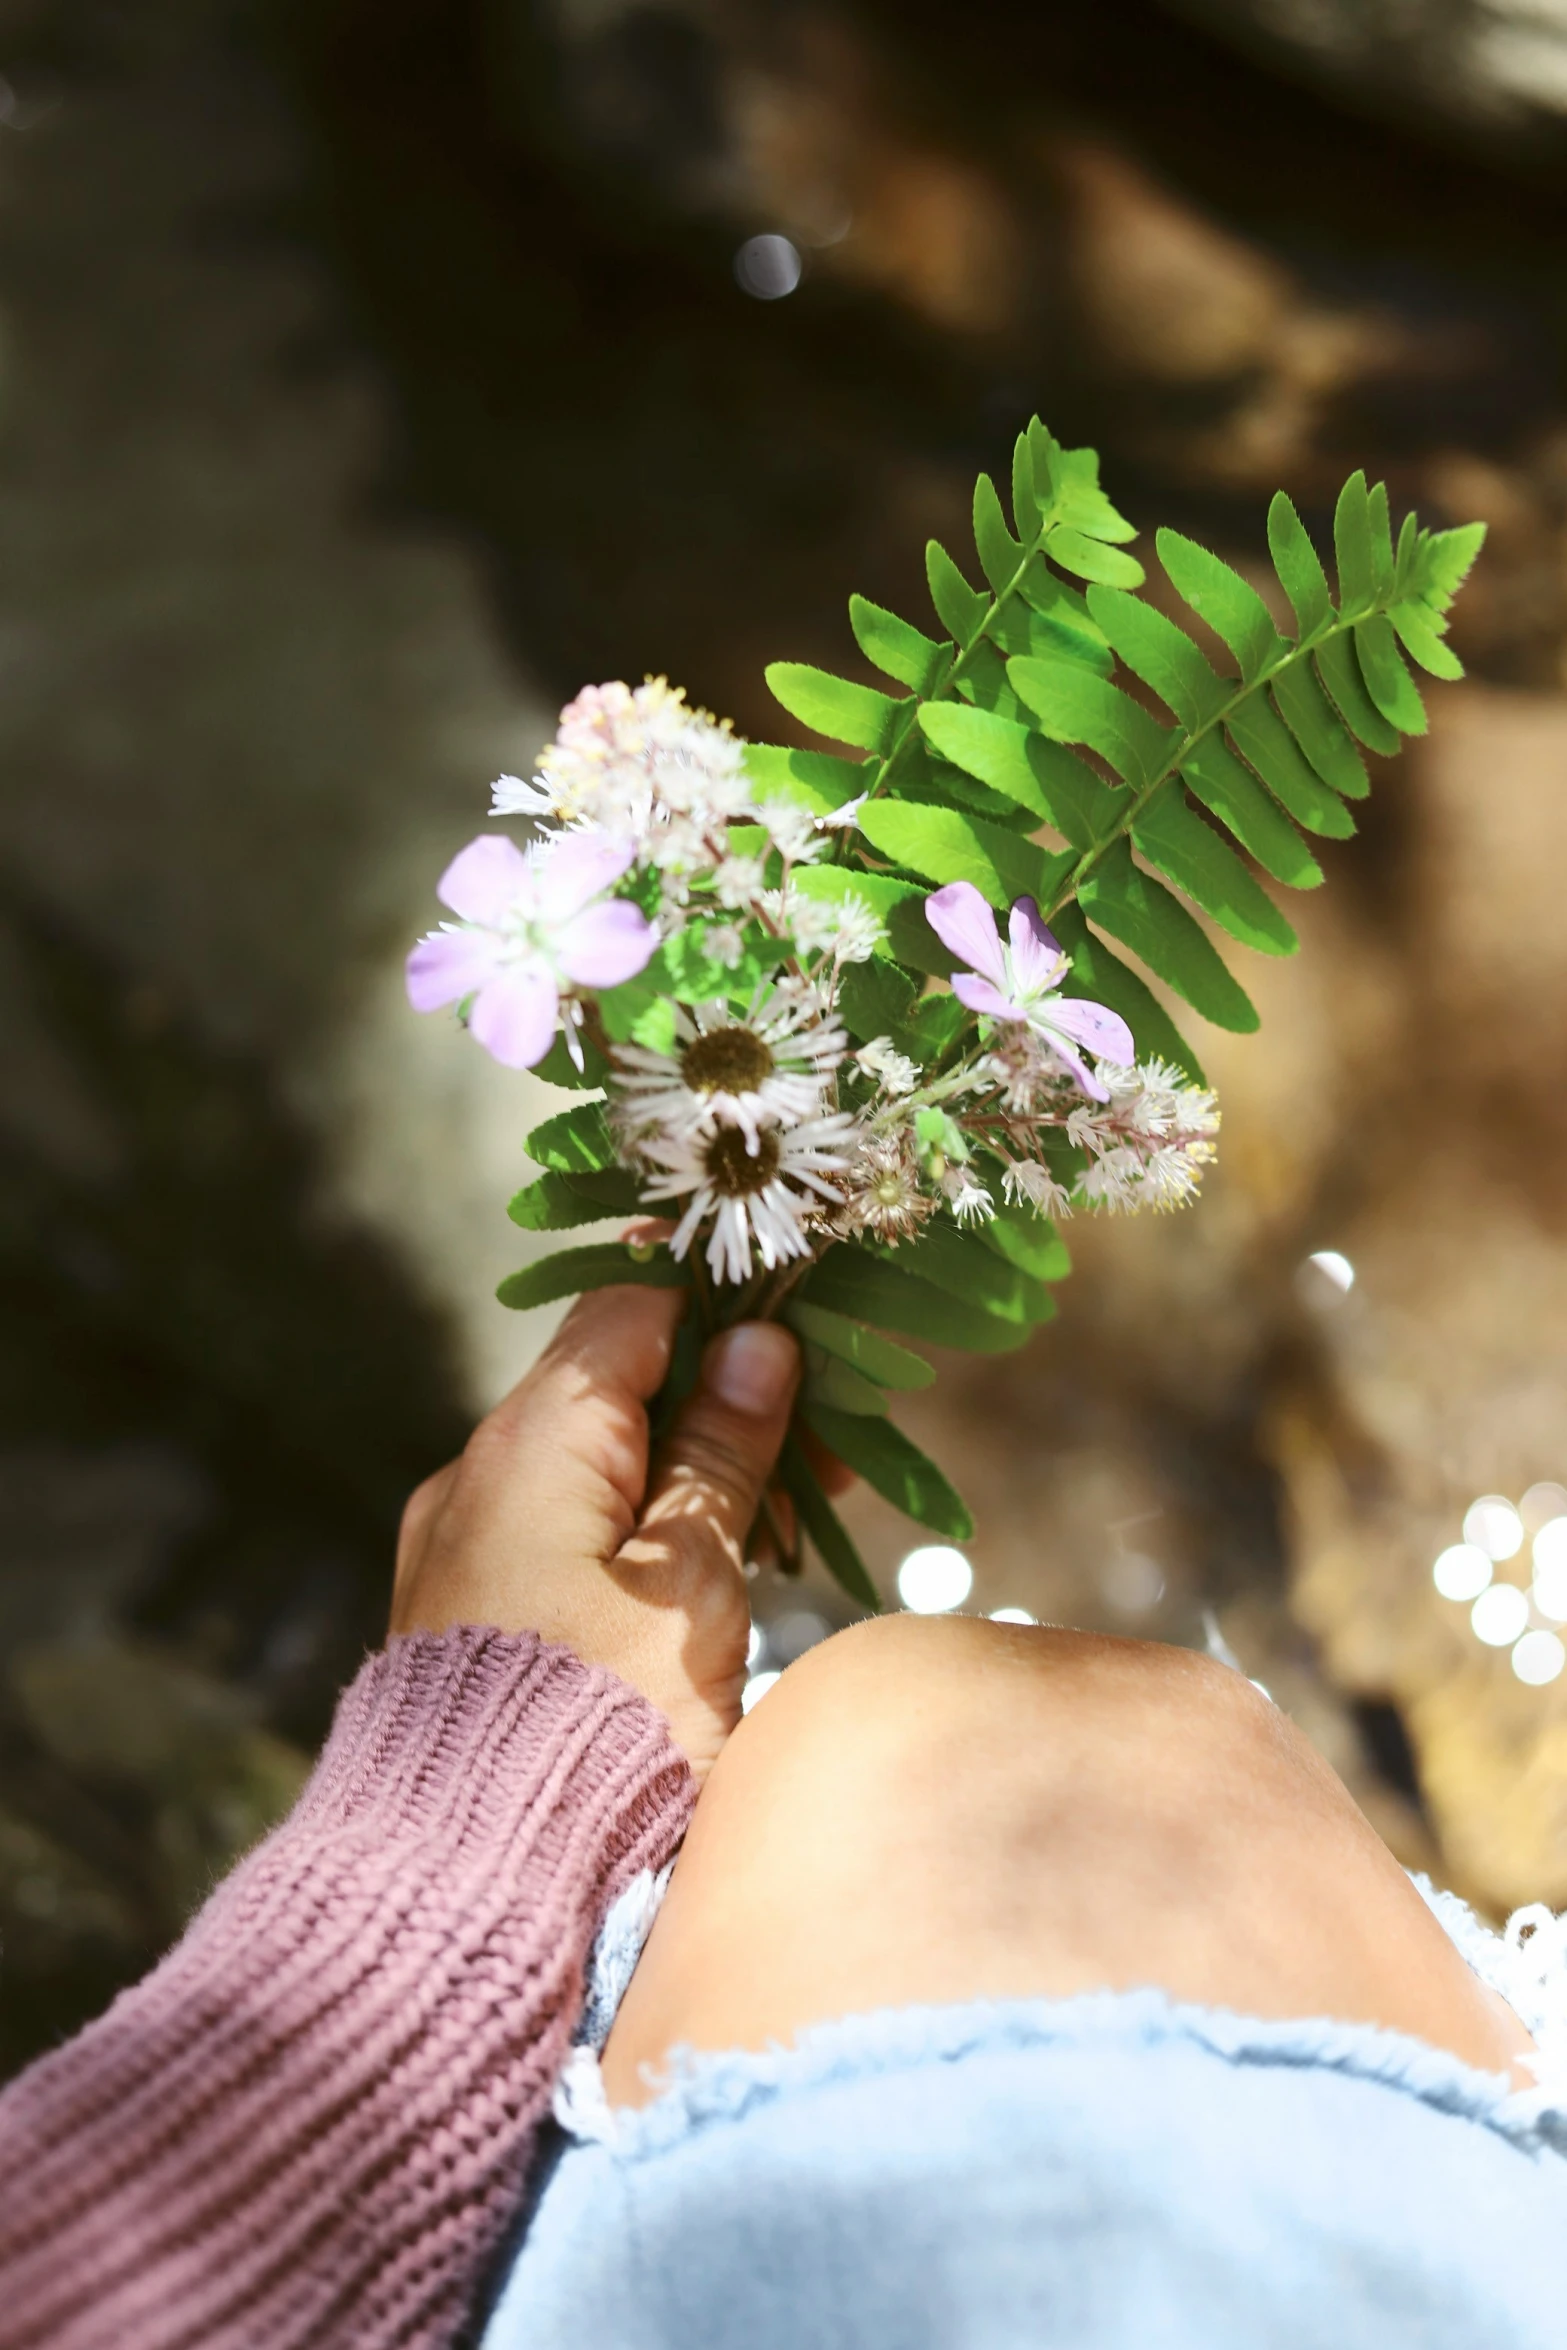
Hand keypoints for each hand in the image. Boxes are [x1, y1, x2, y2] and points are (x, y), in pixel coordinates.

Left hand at [390, 1278, 800, 1777]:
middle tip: (835, 1444)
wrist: (473, 1886)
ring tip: (799, 1510)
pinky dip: (648, 1527)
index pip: (627, 1310)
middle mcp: (477, 1476)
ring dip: (697, 1468)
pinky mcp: (476, 1611)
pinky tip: (722, 1565)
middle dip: (728, 1399)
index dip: (723, 1306)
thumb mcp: (690, 1583)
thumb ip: (722, 1454)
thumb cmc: (599, 1727)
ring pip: (597, 1464)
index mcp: (528, 1443)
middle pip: (615, 1387)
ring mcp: (467, 1546)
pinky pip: (569, 1531)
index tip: (811, 1334)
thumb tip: (758, 1344)